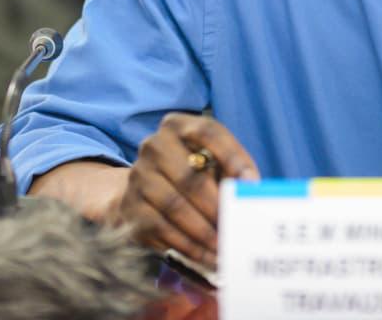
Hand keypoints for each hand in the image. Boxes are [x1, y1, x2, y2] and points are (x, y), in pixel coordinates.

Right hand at [108, 112, 259, 271]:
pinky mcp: (130, 206)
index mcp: (178, 126)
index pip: (208, 132)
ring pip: (174, 205)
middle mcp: (154, 146)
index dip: (232, 157)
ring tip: (224, 247)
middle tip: (237, 228)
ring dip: (203, 231)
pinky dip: (187, 245)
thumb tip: (252, 187)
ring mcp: (138, 175)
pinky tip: (206, 255)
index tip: (251, 183)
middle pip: (190, 177)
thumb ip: (233, 169)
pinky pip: (160, 228)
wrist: (145, 190)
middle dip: (217, 206)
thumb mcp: (212, 162)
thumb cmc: (191, 174)